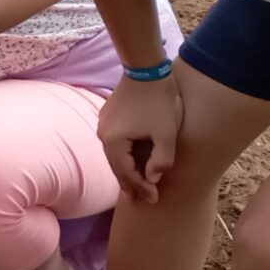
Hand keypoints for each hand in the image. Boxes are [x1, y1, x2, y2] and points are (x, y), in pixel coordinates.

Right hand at [98, 72, 182, 202]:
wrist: (146, 70)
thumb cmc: (159, 102)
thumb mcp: (166, 134)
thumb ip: (161, 160)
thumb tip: (154, 178)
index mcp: (114, 142)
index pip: (127, 173)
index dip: (142, 188)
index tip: (155, 199)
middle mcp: (103, 135)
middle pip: (116, 166)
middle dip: (129, 184)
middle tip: (140, 199)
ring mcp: (103, 125)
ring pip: (113, 155)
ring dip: (124, 170)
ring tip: (133, 184)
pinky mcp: (108, 116)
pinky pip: (114, 143)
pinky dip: (122, 156)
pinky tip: (128, 158)